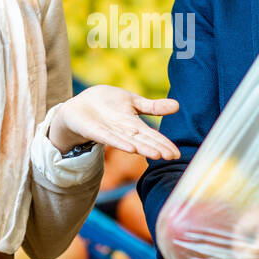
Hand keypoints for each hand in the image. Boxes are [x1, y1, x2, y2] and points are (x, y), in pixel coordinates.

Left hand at [50, 85, 180, 159]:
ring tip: (157, 155)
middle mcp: (124, 132)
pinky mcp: (95, 130)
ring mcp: (110, 132)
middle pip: (144, 141)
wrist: (81, 104)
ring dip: (143, 148)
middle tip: (172, 157)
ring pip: (129, 142)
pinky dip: (120, 143)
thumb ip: (153, 107)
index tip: (177, 153)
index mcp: (134, 125)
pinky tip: (131, 148)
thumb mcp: (133, 102)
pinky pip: (109, 138)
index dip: (164, 143)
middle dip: (157, 148)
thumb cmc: (108, 104)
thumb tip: (177, 105)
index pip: (153, 135)